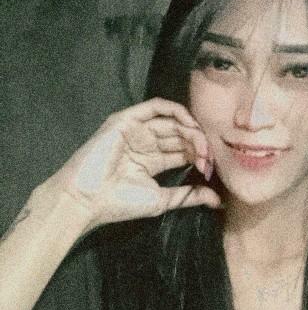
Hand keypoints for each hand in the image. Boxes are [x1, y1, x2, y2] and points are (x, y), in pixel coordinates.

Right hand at [42, 97, 220, 230]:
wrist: (87, 199)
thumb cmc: (120, 203)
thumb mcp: (162, 200)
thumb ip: (189, 196)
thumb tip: (218, 202)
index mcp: (153, 160)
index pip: (184, 150)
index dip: (200, 156)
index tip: (210, 170)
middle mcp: (146, 142)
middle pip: (180, 135)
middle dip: (199, 144)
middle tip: (208, 159)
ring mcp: (136, 130)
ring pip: (172, 122)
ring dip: (191, 131)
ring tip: (201, 146)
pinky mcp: (127, 120)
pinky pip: (155, 107)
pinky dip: (176, 111)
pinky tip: (189, 123)